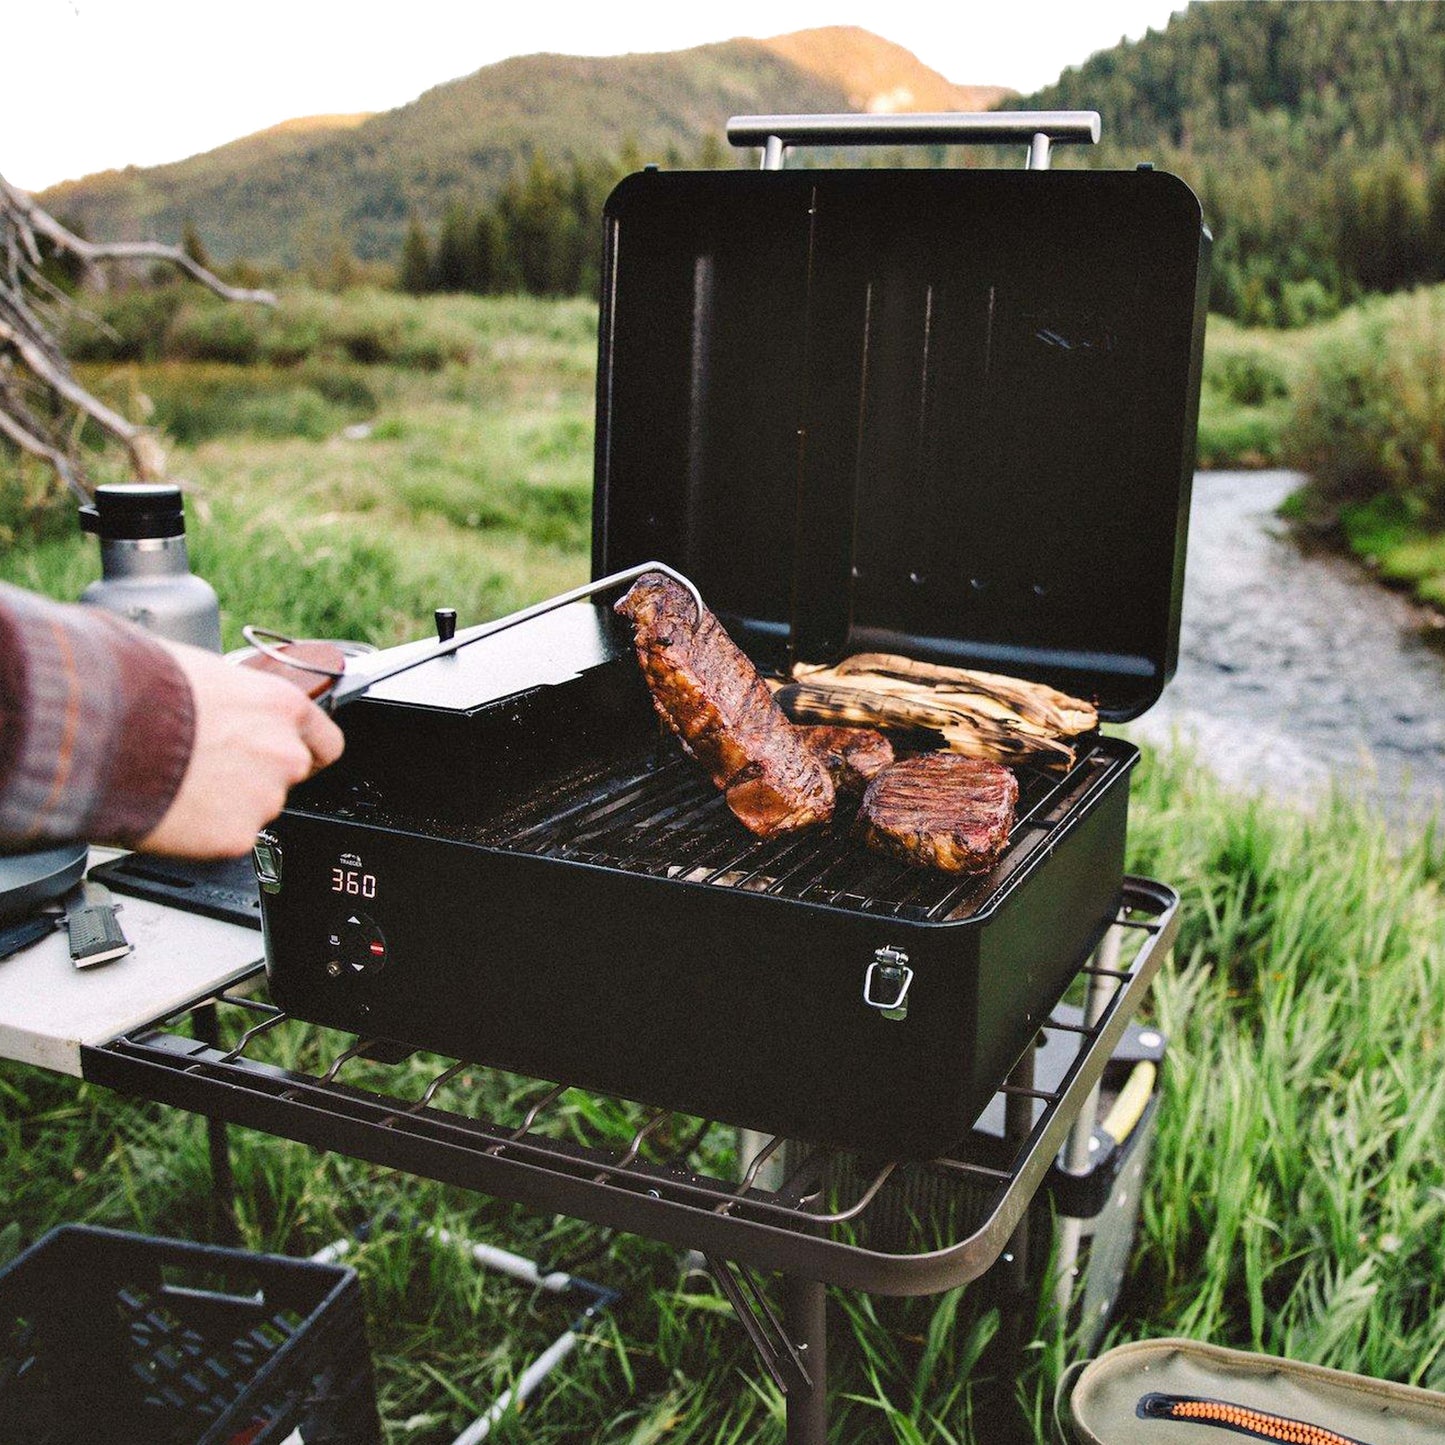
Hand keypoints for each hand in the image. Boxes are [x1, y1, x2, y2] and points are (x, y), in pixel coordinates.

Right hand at [139, 642, 343, 858]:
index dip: (305, 751)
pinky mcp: (236, 837)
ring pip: (254, 809)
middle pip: (287, 777)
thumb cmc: (141, 690)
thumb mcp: (200, 670)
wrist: (101, 732)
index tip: (290, 757)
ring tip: (180, 784)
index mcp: (282, 706)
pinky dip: (202, 832)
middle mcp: (285, 754)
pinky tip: (173, 808)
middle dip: (255, 776)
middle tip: (211, 769)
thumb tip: (219, 696)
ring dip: (226, 804)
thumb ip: (231, 695)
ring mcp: (264, 798)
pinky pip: (225, 838)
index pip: (326, 742)